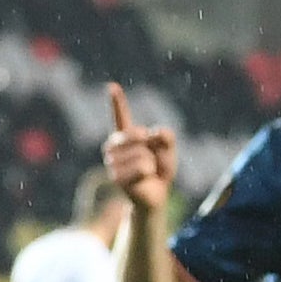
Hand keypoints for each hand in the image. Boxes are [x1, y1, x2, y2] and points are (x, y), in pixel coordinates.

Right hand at [102, 82, 176, 213]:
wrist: (155, 195)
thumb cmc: (159, 170)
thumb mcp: (168, 150)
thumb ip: (166, 136)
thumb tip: (153, 134)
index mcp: (126, 136)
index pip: (120, 116)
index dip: (117, 102)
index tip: (112, 86)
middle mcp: (114, 147)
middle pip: (138, 134)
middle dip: (151, 146)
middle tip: (150, 160)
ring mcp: (112, 162)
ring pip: (141, 153)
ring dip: (151, 163)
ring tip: (147, 171)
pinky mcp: (115, 177)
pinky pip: (141, 167)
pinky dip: (148, 173)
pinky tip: (144, 178)